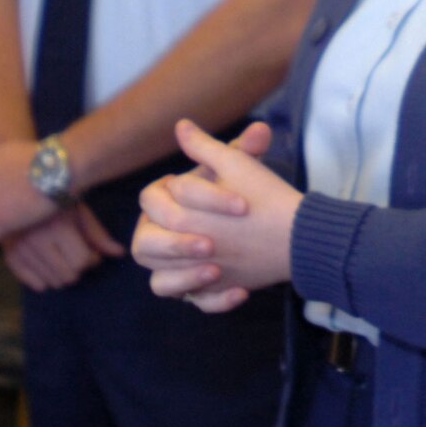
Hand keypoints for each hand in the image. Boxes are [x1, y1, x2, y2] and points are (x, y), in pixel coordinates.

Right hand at [2, 204, 124, 290]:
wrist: (23, 188)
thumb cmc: (57, 199)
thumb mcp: (80, 213)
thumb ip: (99, 236)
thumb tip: (120, 254)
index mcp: (58, 229)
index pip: (81, 262)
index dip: (92, 260)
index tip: (92, 252)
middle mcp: (37, 242)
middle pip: (68, 276)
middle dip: (78, 268)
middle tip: (77, 255)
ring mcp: (21, 251)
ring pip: (51, 282)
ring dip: (63, 275)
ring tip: (63, 258)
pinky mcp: (9, 256)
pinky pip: (32, 283)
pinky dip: (43, 280)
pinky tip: (48, 265)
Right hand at [133, 121, 270, 310]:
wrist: (280, 230)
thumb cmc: (249, 193)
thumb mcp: (239, 168)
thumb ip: (220, 147)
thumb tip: (184, 124)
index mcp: (163, 202)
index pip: (155, 200)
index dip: (195, 200)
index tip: (239, 205)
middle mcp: (161, 237)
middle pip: (144, 246)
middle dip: (176, 246)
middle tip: (210, 245)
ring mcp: (176, 268)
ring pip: (159, 283)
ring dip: (185, 277)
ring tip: (216, 270)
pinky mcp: (196, 291)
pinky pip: (195, 302)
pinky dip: (216, 300)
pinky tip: (240, 292)